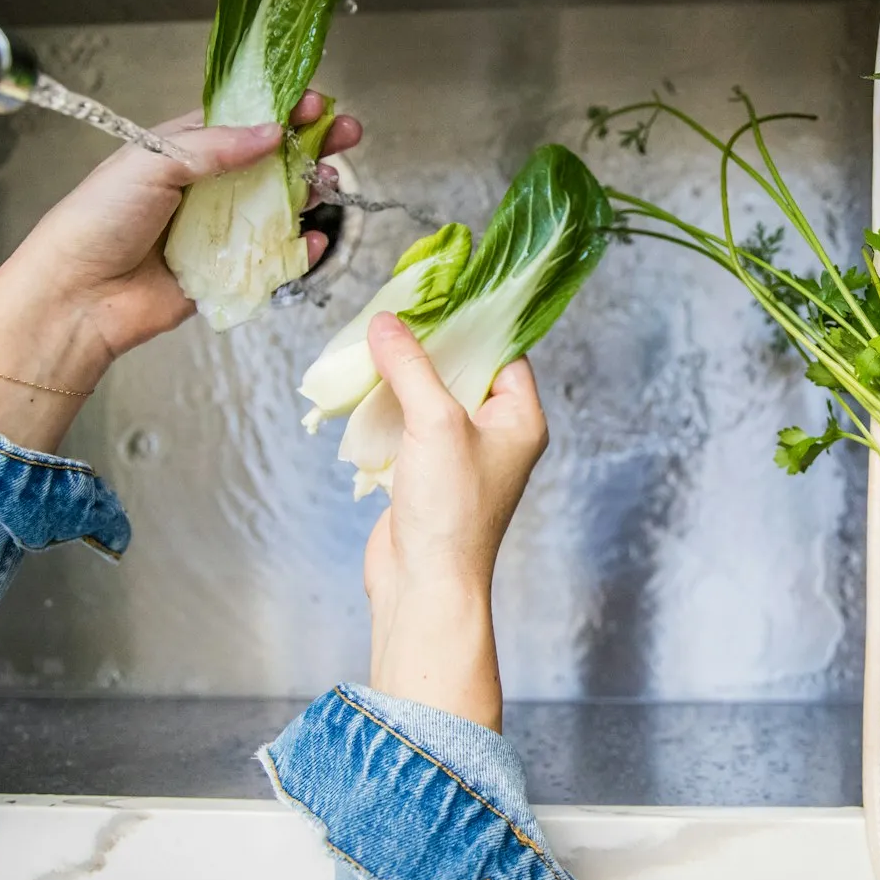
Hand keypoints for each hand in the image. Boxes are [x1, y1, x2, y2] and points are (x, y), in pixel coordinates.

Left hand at [0, 92, 360, 452]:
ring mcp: (221, 228)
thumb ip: (214, 146)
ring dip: (311, 191)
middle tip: (349, 134)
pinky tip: (316, 239)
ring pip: (280, 204)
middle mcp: (207, 185)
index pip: (242, 120)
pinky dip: (302, 249)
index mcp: (183, 148)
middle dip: (312, 145)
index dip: (282, 109)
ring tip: (332, 183)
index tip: (318, 102)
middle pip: (271, 159)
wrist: (78, 296)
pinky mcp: (229, 271)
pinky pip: (276, 257)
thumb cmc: (99, 219)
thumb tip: (272, 133)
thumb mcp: (150, 161)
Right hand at [360, 314, 547, 730]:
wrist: (424, 584)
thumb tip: (387, 322)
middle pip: (462, 372)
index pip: (504, 353)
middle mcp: (495, 435)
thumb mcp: (435, 422)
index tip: (438, 295)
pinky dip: (385, 408)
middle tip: (394, 315)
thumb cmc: (450, 510)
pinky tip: (360, 389)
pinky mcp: (425, 473)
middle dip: (428, 347)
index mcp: (520, 419)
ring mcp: (459, 455)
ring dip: (400, 378)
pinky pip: (407, 426)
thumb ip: (412, 367)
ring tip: (370, 345)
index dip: (473, 324)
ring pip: (430, 398)